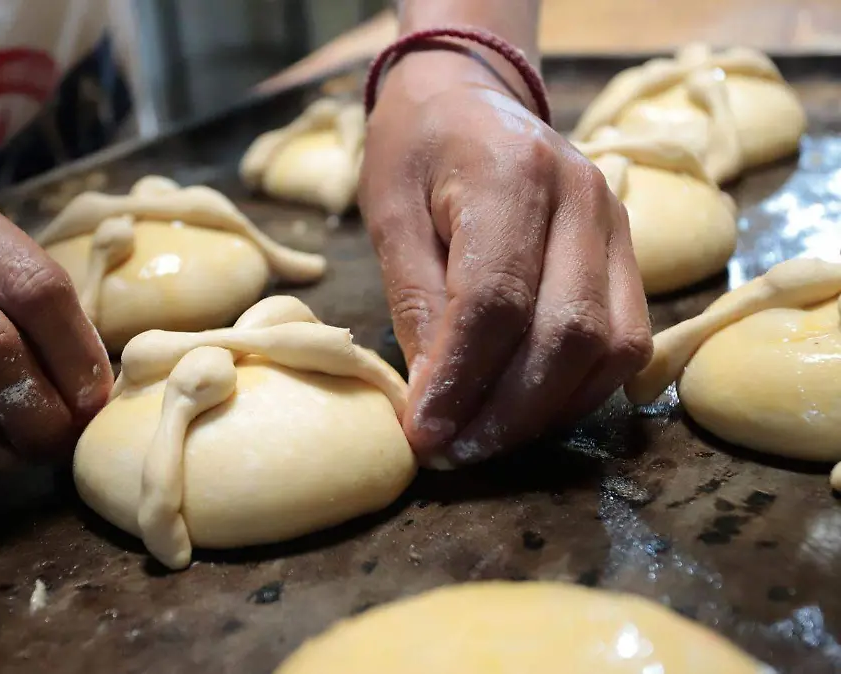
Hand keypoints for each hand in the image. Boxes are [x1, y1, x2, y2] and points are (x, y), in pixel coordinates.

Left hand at [360, 52, 652, 466]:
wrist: (469, 97)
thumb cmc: (417, 151)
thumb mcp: (389, 214)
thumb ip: (415, 301)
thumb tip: (434, 398)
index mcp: (513, 174)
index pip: (497, 299)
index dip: (462, 379)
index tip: (422, 434)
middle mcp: (584, 198)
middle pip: (565, 334)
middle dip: (506, 412)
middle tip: (452, 453)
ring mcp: (619, 226)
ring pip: (610, 348)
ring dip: (545, 413)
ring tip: (483, 443)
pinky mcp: (633, 255)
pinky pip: (625, 343)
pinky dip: (578, 392)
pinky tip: (526, 413)